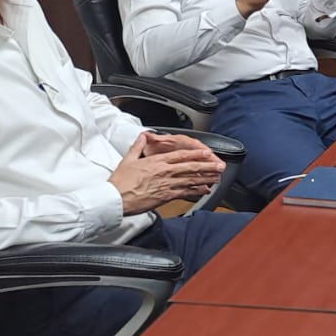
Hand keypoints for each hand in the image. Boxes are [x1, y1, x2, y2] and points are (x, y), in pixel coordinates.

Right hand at [109, 133, 226, 214]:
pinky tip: (204, 190)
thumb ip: (138, 146)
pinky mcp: (166, 197)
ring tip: (217, 176)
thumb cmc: (120, 182)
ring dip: (206, 178)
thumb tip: (143, 136)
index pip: (181, 156)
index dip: (196, 154)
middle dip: (207, 166)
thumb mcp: (128, 159)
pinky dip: (196, 191)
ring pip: (191, 180)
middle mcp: (165, 172)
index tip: (207, 152)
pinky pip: (185, 193)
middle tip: (220, 166)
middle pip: (190, 167)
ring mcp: (167, 185)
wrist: (115, 199)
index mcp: (156, 162)